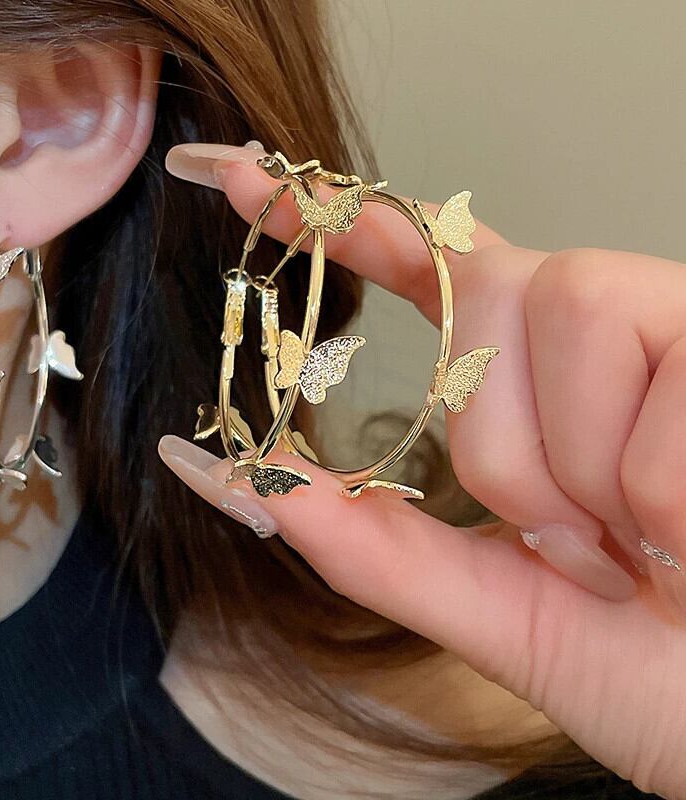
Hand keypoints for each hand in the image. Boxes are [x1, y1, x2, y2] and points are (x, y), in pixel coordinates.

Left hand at [160, 143, 685, 798]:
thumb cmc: (649, 669)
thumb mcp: (490, 608)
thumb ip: (366, 541)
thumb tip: (231, 477)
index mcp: (536, 380)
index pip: (431, 264)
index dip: (345, 222)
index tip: (250, 183)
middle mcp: (604, 332)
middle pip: (482, 304)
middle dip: (503, 452)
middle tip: (576, 550)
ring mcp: (678, 324)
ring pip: (566, 309)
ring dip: (582, 473)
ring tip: (642, 547)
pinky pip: (662, 377)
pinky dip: (660, 492)